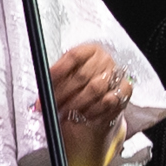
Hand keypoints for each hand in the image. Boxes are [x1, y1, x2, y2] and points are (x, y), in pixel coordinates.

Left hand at [49, 38, 137, 165]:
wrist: (100, 99)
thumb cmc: (81, 85)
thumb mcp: (67, 77)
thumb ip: (55, 81)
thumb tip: (41, 93)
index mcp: (90, 50)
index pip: (73, 56)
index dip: (58, 70)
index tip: (46, 83)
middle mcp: (104, 60)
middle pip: (82, 75)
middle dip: (63, 93)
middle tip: (51, 104)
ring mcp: (116, 75)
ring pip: (94, 89)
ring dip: (77, 104)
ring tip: (66, 113)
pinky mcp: (124, 91)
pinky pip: (108, 101)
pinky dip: (94, 110)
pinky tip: (85, 115)